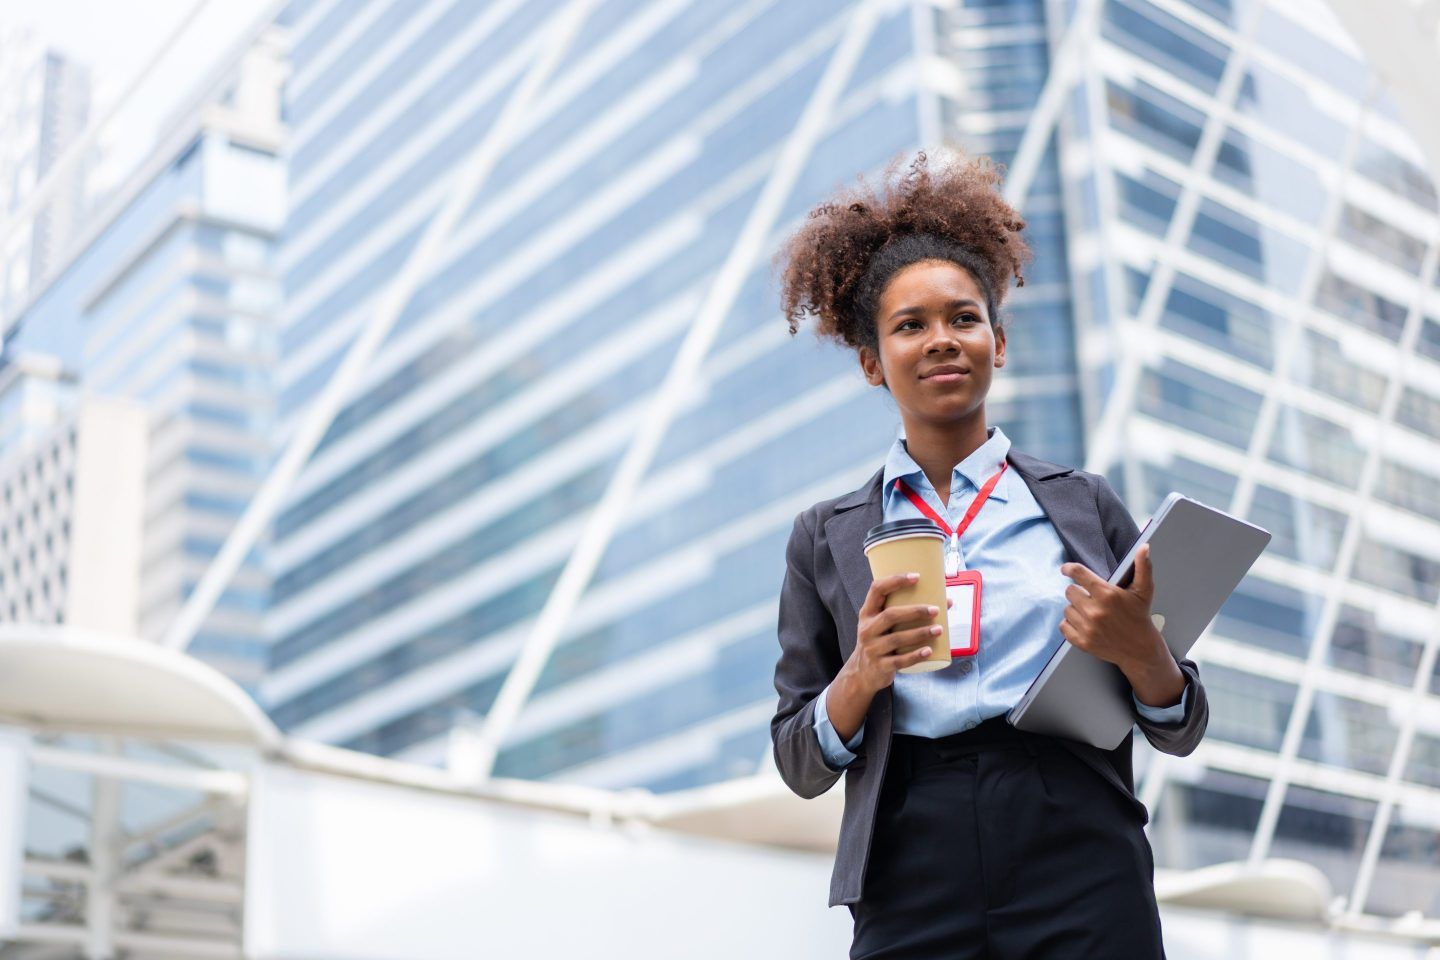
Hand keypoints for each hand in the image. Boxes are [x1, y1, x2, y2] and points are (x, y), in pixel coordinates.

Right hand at [846, 572, 951, 695]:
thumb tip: (945, 601)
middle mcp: (867, 629)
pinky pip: (900, 660)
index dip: (896, 581)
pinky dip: (915, 655)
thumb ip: (903, 613)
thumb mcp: (880, 625)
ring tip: (939, 629)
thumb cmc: (879, 642)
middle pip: (890, 616)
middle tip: (936, 610)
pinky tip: (929, 651)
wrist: (861, 673)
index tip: (917, 577)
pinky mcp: (880, 666)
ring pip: (897, 639)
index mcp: (867, 613)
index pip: (877, 590)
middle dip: (915, 611)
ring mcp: (872, 649)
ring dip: (920, 633)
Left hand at [1058, 544, 1166, 673]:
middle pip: (1069, 591)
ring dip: (1075, 609)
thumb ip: (1142, 567)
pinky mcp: (1082, 642)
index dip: (1069, 569)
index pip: (1078, 574)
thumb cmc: (1139, 617)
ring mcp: (1087, 628)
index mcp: (1107, 594)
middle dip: (1078, 592)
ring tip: (1090, 613)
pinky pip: (1063, 626)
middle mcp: (1095, 611)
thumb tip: (1144, 547)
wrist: (1140, 649)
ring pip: (1066, 609)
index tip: (1066, 569)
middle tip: (1090, 598)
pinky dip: (1070, 624)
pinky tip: (1083, 623)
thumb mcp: (1143, 591)